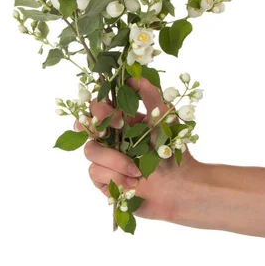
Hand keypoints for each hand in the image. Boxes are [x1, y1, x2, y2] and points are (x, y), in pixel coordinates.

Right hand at [75, 77, 197, 222]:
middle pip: (84, 124)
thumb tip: (132, 77)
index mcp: (123, 120)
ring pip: (90, 150)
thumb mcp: (165, 118)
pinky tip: (134, 183)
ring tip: (138, 170)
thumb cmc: (174, 151)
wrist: (180, 188)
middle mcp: (111, 137)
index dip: (99, 108)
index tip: (116, 119)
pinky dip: (116, 177)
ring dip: (114, 160)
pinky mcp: (104, 179)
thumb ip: (150, 95)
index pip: (99, 106)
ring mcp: (106, 158)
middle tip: (107, 133)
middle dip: (93, 127)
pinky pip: (95, 172)